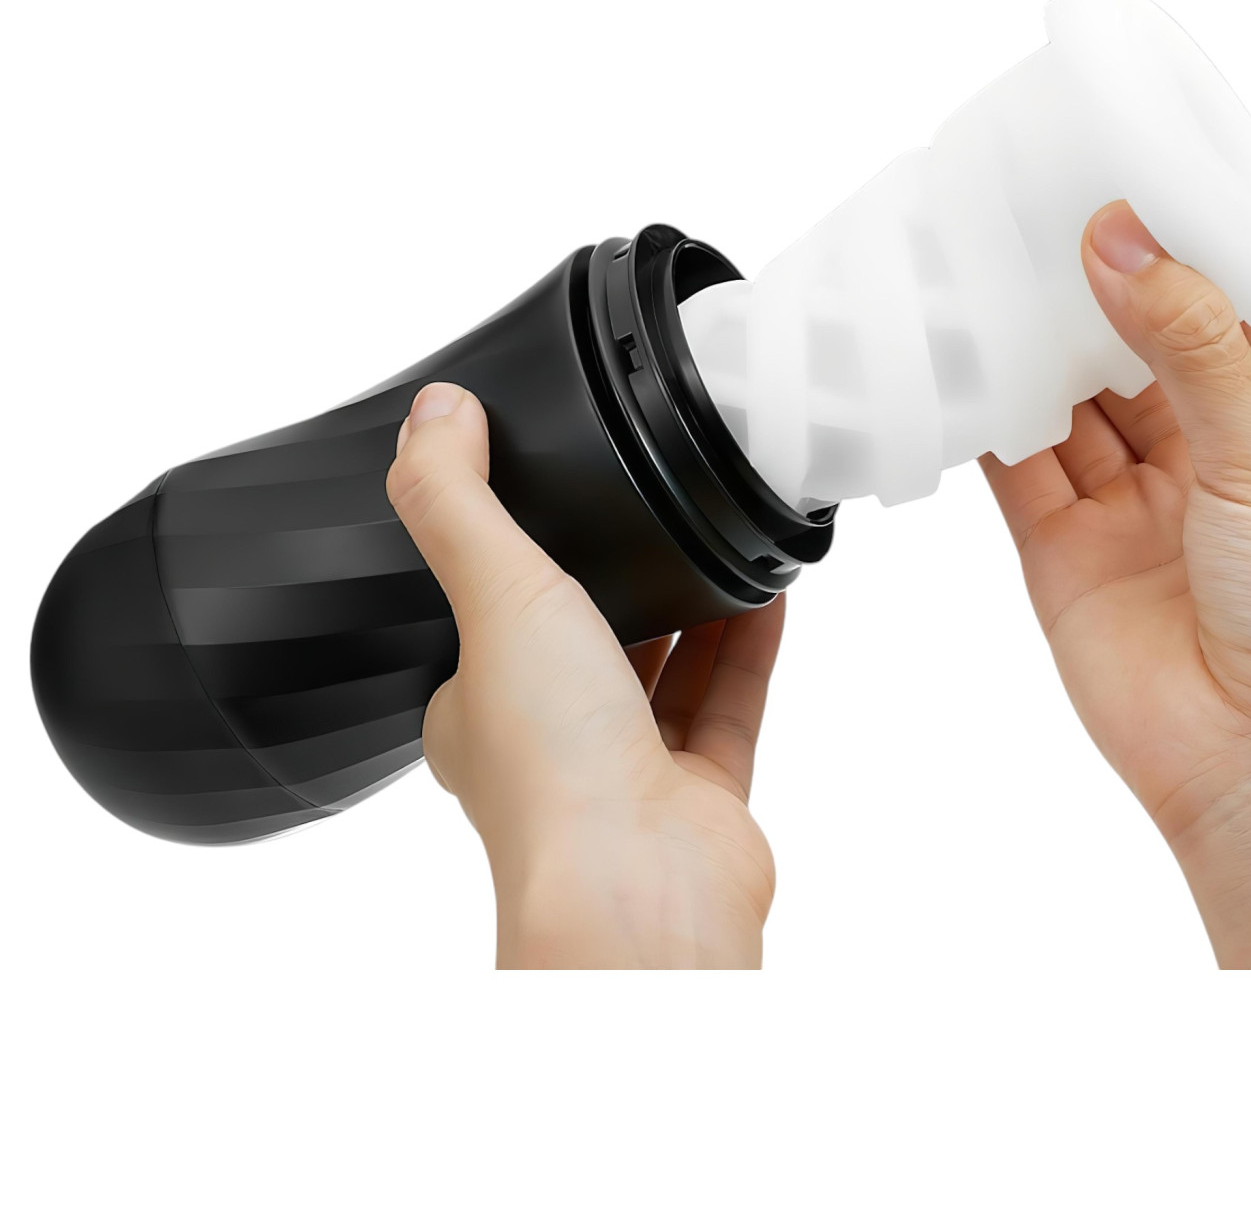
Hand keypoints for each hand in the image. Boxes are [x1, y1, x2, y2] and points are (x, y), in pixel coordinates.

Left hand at [387, 383, 782, 968]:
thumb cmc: (552, 769)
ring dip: (691, 608)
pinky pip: (729, 704)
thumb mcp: (493, 597)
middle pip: (586, 645)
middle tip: (642, 507)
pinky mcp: (703, 793)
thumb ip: (460, 503)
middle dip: (616, 583)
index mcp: (478, 711)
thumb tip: (431, 414)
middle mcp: (551, 744)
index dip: (512, 562)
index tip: (546, 499)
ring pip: (664, 674)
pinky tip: (767, 593)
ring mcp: (630, 772)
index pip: (486, 623)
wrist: (643, 888)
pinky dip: (747, 646)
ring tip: (716, 534)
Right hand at [981, 201, 1250, 967]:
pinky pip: (1015, 462)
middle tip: (1034, 210)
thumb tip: (1124, 240)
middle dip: (1088, 282)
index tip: (1127, 175)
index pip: (1228, 300)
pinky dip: (985, 415)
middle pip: (1130, 340)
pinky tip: (961, 360)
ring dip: (1029, 340)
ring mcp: (1127, 498)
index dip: (1181, 240)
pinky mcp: (1061, 543)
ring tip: (984, 266)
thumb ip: (1190, 344)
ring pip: (1065, 395)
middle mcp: (1200, 450)